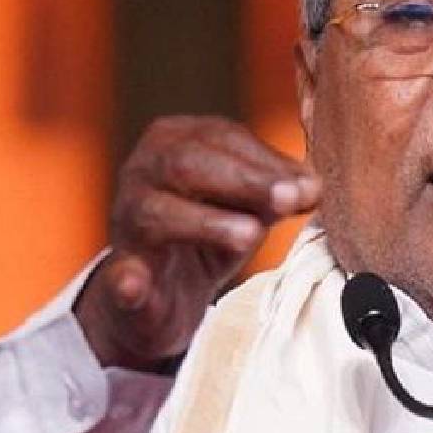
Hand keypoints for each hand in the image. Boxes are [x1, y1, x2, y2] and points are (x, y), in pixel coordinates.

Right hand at [73, 116, 320, 370]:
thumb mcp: (250, 205)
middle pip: (186, 163)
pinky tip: (134, 285)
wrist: (164, 295)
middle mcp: (142, 171)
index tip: (308, 185)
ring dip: (207, 223)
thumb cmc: (212, 231)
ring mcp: (126, 222)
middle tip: (288, 199)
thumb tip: (312, 188)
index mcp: (174, 141)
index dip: (266, 160)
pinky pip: (119, 274)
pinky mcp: (120, 275)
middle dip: (243, 181)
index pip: (221, 137)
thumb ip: (279, 193)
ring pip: (156, 212)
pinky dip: (128, 279)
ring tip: (250, 235)